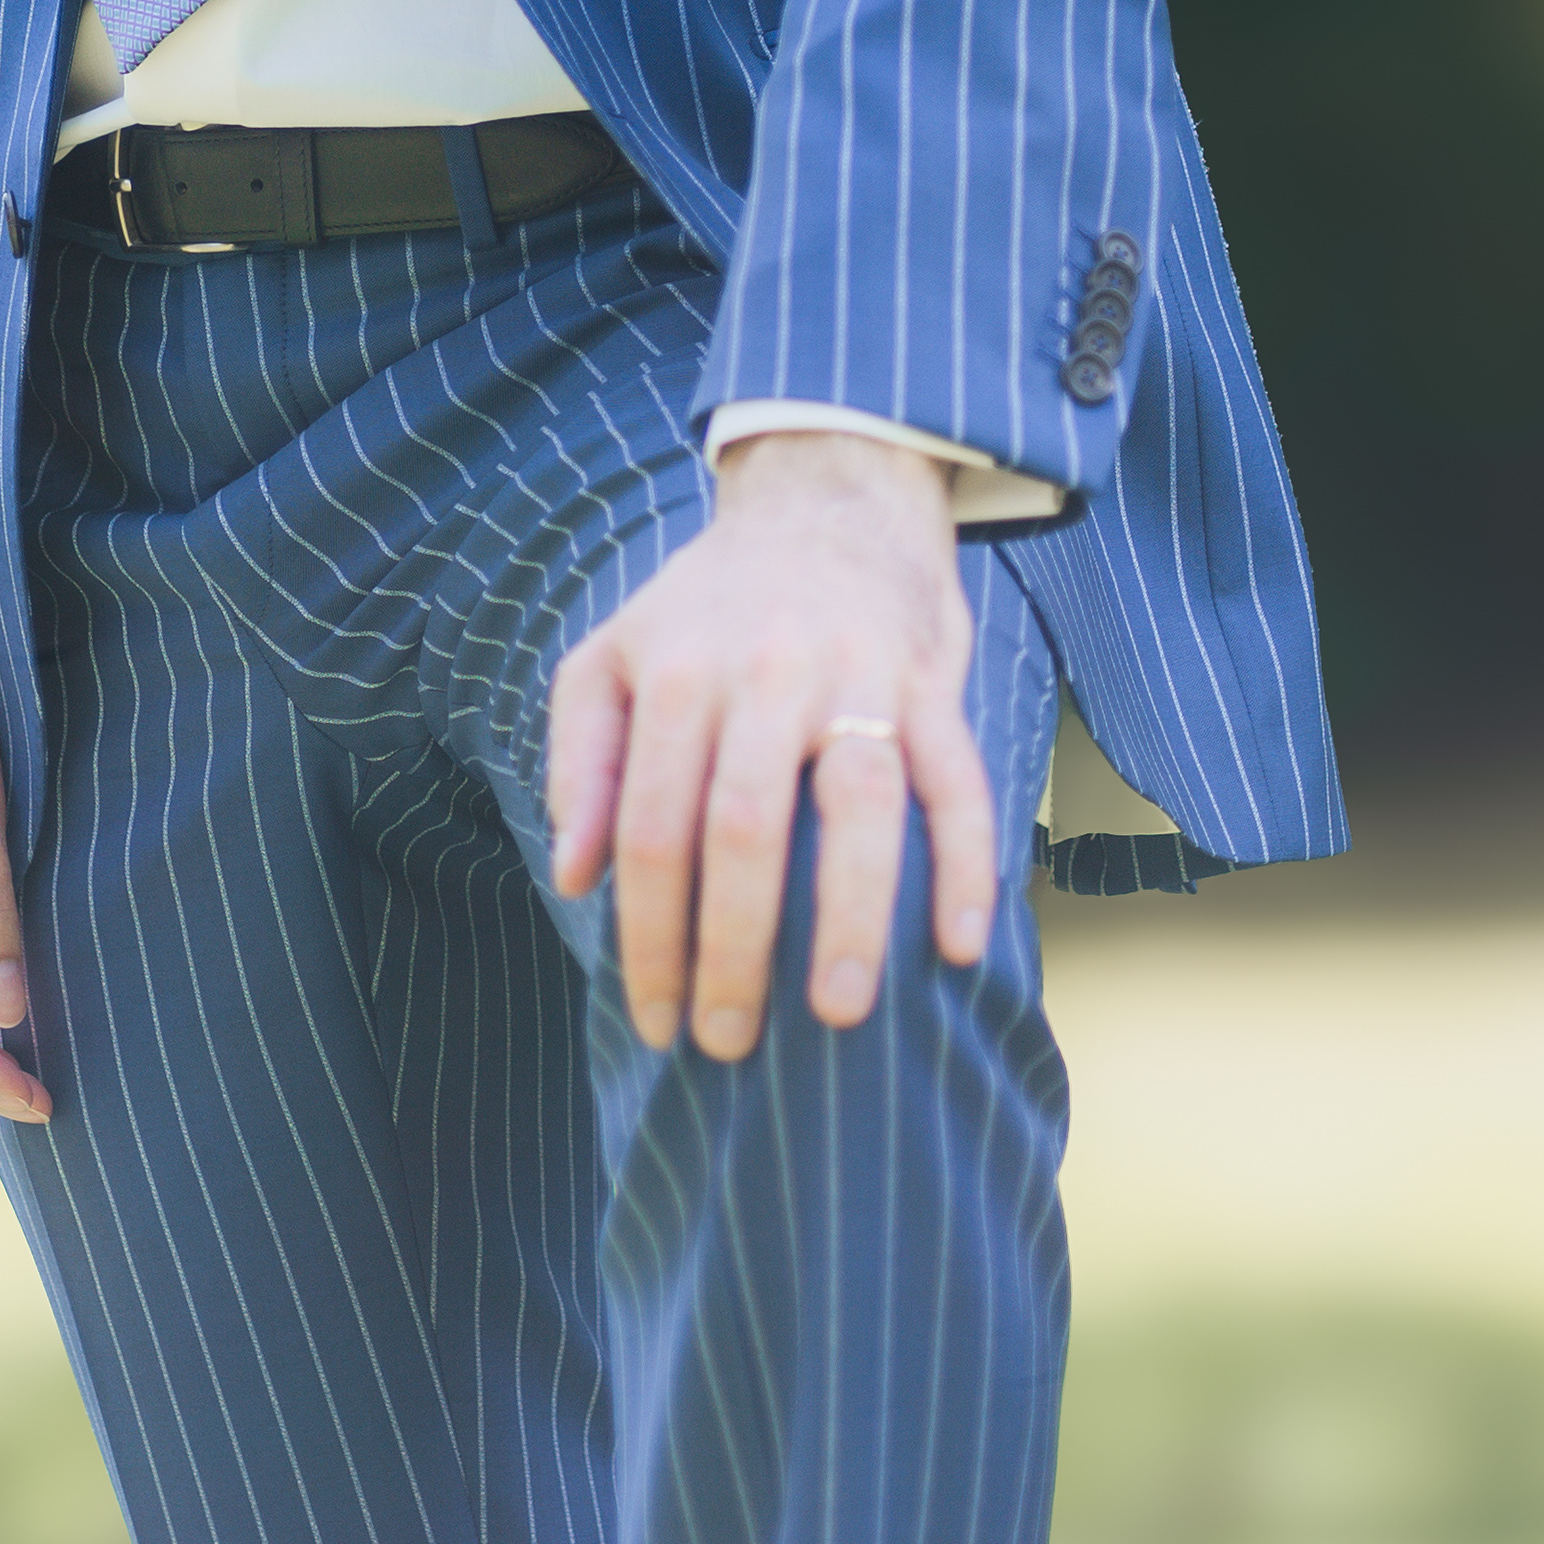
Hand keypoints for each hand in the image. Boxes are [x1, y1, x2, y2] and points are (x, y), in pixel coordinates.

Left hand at [548, 432, 996, 1064]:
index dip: (650, 936)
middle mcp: (767, 673)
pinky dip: (970, 863)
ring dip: (851, 917)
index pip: (653, 829)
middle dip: (735, 950)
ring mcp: (857, 676)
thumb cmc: (707, 607)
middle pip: (747, 830)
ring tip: (840, 1012)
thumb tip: (573, 876)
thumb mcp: (612, 657)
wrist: (827, 501)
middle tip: (731, 1042)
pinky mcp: (931, 681)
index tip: (655, 1020)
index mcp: (679, 675)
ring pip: (861, 807)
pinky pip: (959, 780)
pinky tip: (962, 944)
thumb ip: (579, 760)